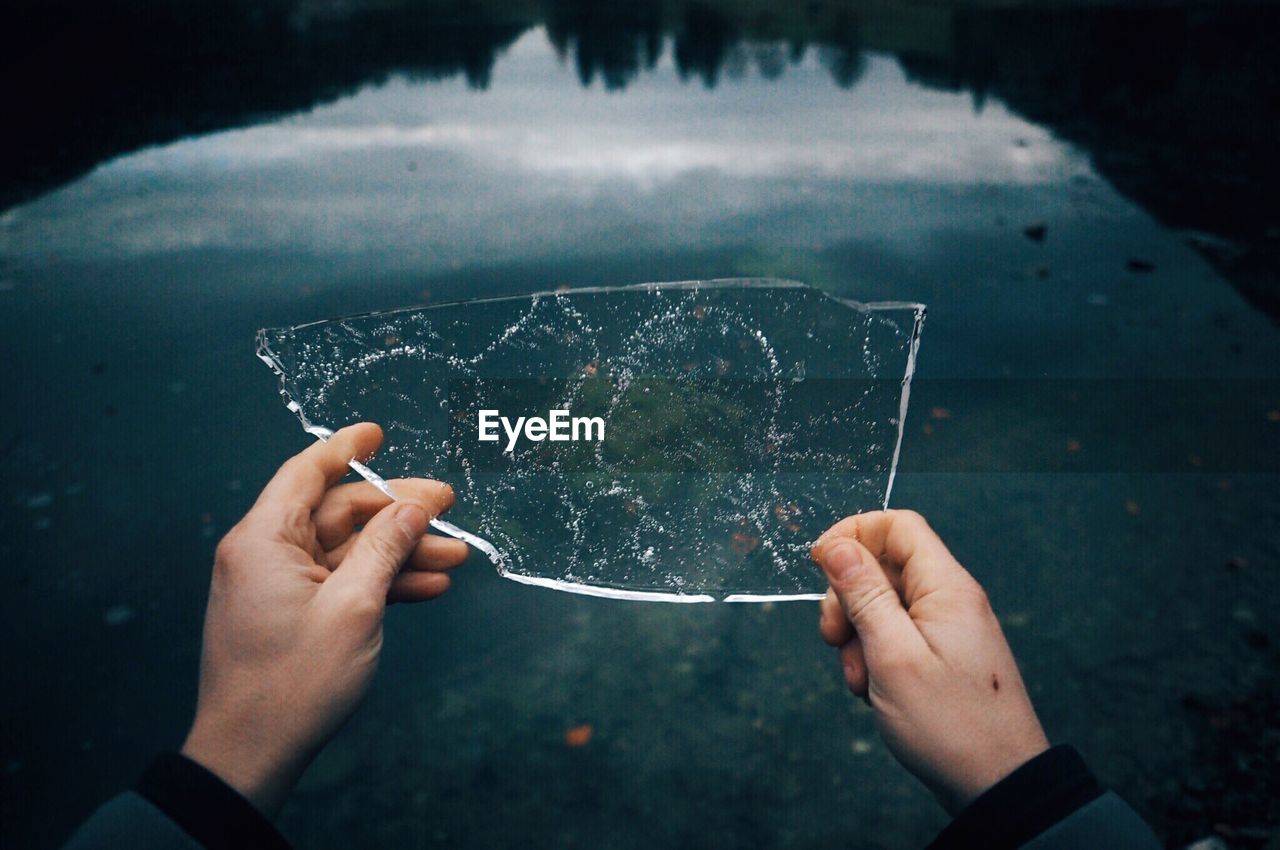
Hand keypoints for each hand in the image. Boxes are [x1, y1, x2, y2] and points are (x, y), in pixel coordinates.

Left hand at [181, 423, 467, 816]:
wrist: (252, 754)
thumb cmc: (293, 682)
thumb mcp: (354, 607)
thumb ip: (386, 547)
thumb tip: (413, 505)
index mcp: (264, 540)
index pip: (307, 473)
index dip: (346, 448)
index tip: (379, 431)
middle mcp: (265, 555)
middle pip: (339, 514)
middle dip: (398, 512)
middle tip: (449, 508)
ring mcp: (278, 587)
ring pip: (348, 552)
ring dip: (400, 553)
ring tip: (456, 557)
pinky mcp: (291, 615)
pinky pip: (341, 583)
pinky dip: (381, 583)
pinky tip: (427, 587)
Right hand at [813, 510, 1048, 813]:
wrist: (998, 786)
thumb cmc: (951, 725)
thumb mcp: (892, 656)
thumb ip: (864, 595)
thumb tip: (838, 546)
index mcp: (946, 588)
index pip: (898, 526)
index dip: (853, 533)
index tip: (819, 564)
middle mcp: (950, 600)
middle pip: (883, 566)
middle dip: (847, 598)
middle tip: (835, 639)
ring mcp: (948, 628)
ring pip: (883, 605)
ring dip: (858, 636)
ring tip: (862, 679)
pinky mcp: (942, 655)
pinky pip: (897, 636)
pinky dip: (875, 656)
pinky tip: (874, 689)